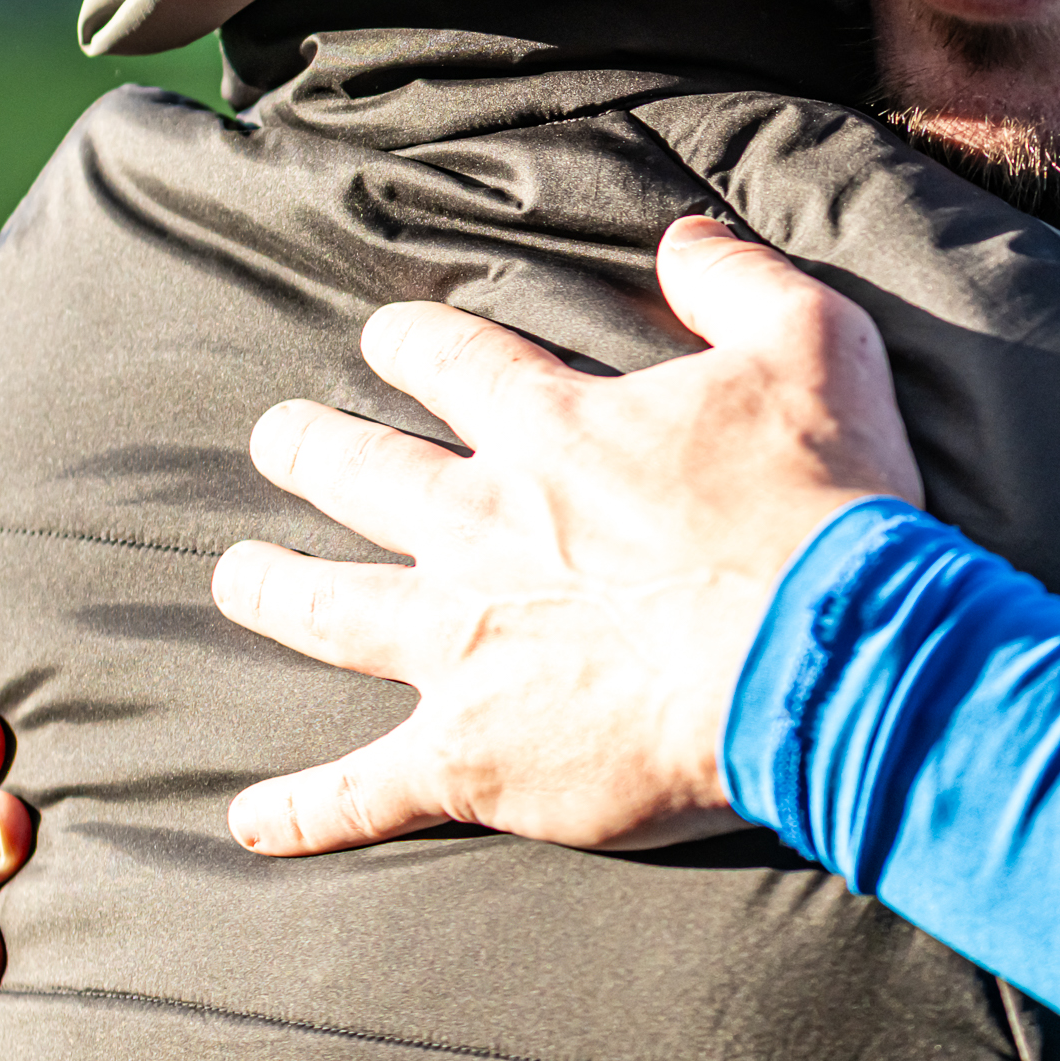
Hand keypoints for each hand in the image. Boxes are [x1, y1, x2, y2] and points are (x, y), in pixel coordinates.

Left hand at [214, 215, 922, 856]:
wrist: (822, 656)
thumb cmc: (824, 503)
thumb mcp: (812, 342)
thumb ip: (737, 280)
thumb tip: (683, 236)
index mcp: (552, 428)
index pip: (450, 361)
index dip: (411, 342)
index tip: (387, 337)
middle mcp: (481, 527)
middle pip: (361, 475)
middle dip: (310, 449)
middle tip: (275, 437)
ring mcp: (462, 646)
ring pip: (331, 611)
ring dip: (273, 590)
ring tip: (235, 577)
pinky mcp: (471, 757)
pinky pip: (361, 792)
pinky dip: (302, 812)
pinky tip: (246, 824)